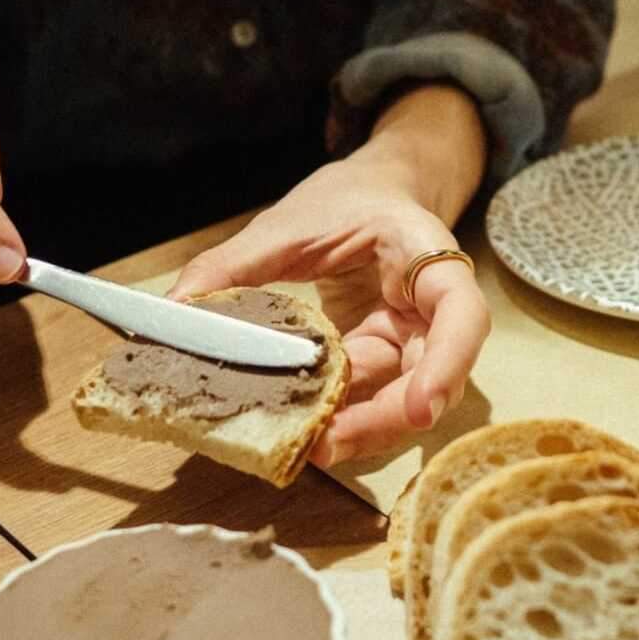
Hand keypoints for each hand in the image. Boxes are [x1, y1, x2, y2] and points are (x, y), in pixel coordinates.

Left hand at [170, 154, 489, 466]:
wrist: (372, 192)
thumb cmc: (345, 198)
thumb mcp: (286, 222)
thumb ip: (232, 266)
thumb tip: (176, 311)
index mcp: (425, 258)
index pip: (462, 316)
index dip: (447, 365)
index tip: (420, 409)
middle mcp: (431, 309)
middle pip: (431, 379)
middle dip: (383, 420)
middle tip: (326, 445)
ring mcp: (410, 339)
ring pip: (400, 399)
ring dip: (359, 428)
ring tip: (309, 447)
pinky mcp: (385, 359)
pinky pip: (369, 395)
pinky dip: (341, 416)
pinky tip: (305, 430)